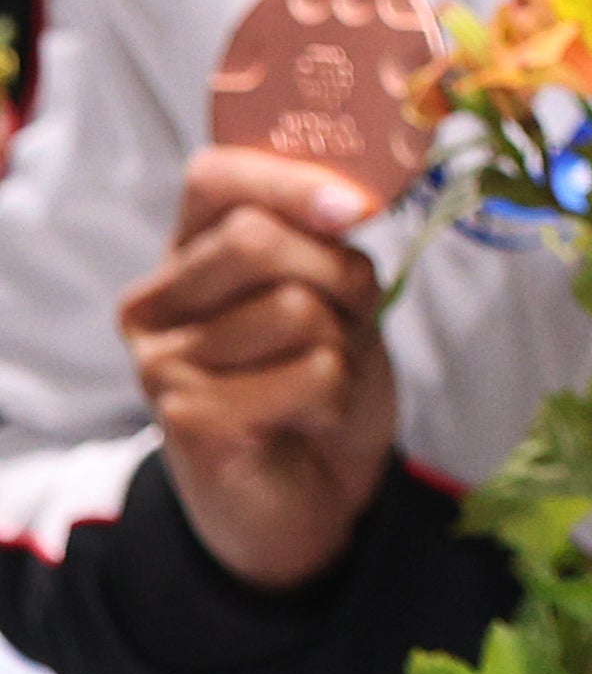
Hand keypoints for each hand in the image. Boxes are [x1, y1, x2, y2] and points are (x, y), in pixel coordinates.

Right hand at [118, 145, 394, 592]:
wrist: (311, 497)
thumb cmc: (320, 381)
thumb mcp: (334, 295)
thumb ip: (325, 240)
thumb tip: (349, 197)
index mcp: (186, 256)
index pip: (215, 176)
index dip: (291, 180)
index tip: (353, 210)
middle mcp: (155, 304)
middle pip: (256, 239)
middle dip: (337, 275)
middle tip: (346, 323)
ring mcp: (162, 363)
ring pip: (294, 308)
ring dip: (344, 344)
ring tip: (319, 378)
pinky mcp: (187, 418)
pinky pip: (310, 373)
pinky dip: (337, 395)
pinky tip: (306, 418)